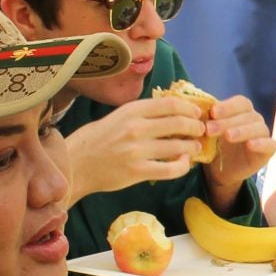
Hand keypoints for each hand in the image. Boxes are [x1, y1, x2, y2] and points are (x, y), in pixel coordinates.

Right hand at [61, 94, 208, 196]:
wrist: (75, 164)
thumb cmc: (96, 139)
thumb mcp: (117, 117)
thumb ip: (142, 114)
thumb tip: (172, 111)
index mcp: (131, 110)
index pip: (170, 104)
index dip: (189, 108)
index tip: (197, 113)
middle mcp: (136, 127)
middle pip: (179, 123)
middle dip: (196, 126)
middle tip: (200, 130)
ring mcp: (137, 150)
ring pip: (179, 146)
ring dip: (192, 147)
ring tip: (194, 147)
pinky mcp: (138, 171)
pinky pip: (171, 169)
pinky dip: (182, 166)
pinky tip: (183, 163)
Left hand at [204, 94, 275, 189]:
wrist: (221, 170)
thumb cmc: (215, 144)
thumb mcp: (208, 131)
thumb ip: (206, 120)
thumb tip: (194, 109)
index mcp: (242, 110)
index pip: (240, 102)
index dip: (227, 106)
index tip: (212, 113)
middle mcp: (255, 119)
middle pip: (246, 115)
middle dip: (227, 121)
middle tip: (210, 129)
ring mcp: (263, 134)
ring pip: (258, 128)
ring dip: (242, 131)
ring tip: (227, 136)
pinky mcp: (269, 150)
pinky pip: (269, 144)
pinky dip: (261, 143)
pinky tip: (250, 144)